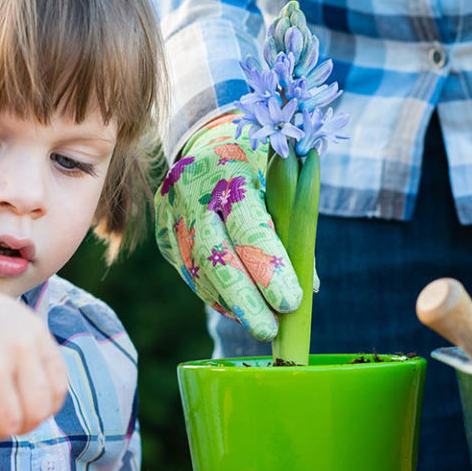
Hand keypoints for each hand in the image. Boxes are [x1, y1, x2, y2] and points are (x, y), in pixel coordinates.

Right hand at [0, 263, 67, 443]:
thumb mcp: (0, 320)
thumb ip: (24, 354)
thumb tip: (42, 408)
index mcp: (32, 329)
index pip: (59, 387)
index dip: (41, 409)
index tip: (18, 410)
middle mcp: (17, 345)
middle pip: (39, 411)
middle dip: (18, 426)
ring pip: (10, 425)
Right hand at [155, 115, 302, 340]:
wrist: (204, 139)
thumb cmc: (256, 159)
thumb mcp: (280, 179)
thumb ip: (294, 226)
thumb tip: (308, 286)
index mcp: (228, 171)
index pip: (247, 226)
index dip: (269, 268)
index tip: (292, 302)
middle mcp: (192, 193)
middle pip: (213, 255)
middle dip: (243, 298)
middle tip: (269, 331)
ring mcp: (171, 215)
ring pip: (197, 270)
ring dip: (230, 303)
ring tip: (260, 325)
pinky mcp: (163, 234)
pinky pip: (189, 272)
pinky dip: (215, 295)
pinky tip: (236, 309)